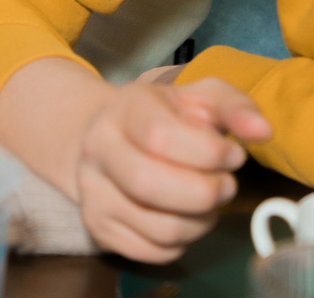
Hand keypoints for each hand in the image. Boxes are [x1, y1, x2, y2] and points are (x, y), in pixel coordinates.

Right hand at [75, 77, 271, 262]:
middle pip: (150, 185)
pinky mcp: (97, 225)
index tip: (233, 155)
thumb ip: (235, 107)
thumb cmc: (164, 117)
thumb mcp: (200, 99)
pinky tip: (184, 215)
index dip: (209, 153)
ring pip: (160, 227)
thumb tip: (261, 131)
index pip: (160, 135)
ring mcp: (91, 188)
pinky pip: (154, 252)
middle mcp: (96, 145)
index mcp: (123, 106)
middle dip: (206, 193)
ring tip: (206, 201)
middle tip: (225, 186)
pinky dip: (184, 242)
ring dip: (201, 221)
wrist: (110, 137)